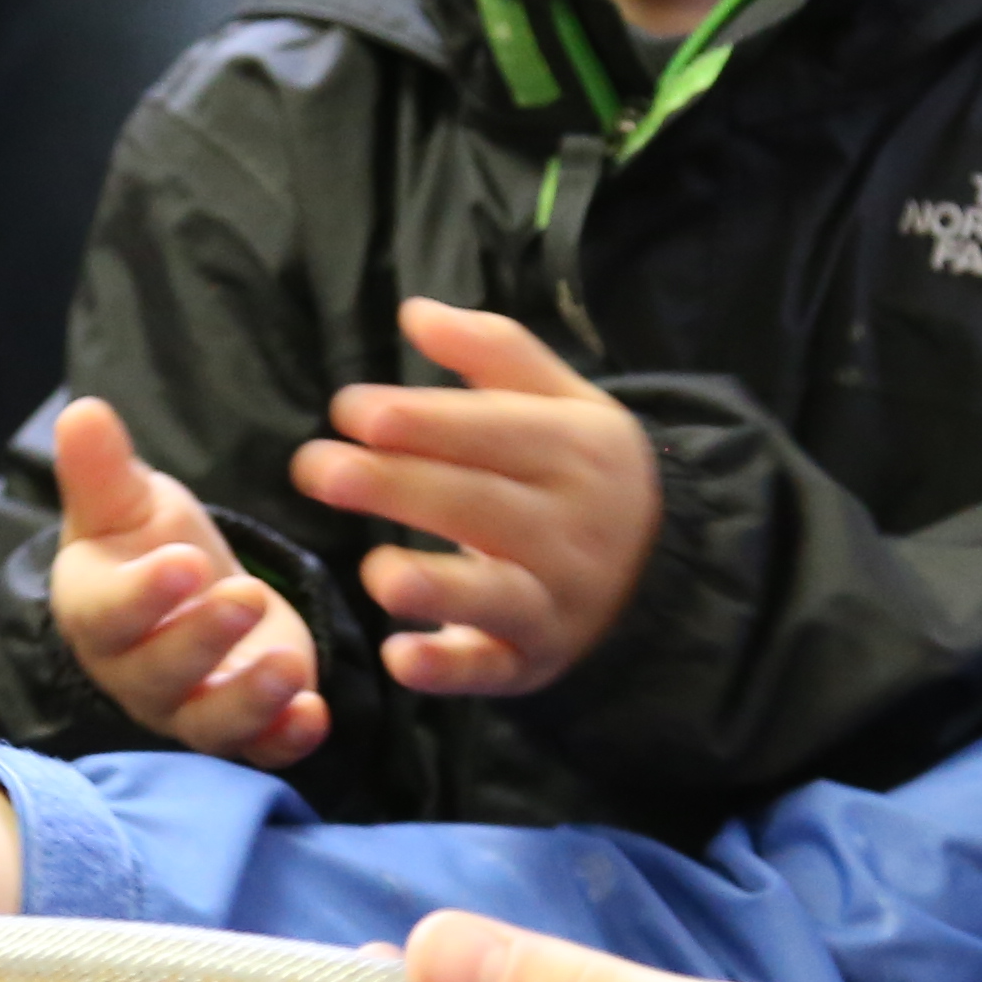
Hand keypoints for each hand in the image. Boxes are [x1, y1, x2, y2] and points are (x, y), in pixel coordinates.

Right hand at [48, 395, 326, 768]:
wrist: (191, 591)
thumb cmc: (146, 543)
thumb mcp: (127, 501)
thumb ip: (103, 468)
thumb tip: (81, 411)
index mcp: (97, 612)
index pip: (108, 614)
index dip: (143, 595)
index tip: (184, 561)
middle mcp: (137, 672)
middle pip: (159, 675)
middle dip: (202, 640)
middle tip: (245, 595)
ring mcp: (190, 707)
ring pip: (210, 724)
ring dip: (250, 700)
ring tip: (289, 664)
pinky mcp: (246, 726)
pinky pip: (260, 749)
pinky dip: (286, 739)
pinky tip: (316, 712)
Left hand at [286, 299, 662, 696]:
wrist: (665, 566)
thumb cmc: (581, 470)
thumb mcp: (563, 401)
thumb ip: (493, 351)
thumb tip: (414, 311)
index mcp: (575, 450)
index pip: (494, 431)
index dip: (422, 421)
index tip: (350, 410)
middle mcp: (570, 527)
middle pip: (479, 505)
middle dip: (397, 487)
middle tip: (316, 468)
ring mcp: (555, 600)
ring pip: (495, 593)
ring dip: (436, 588)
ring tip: (376, 572)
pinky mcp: (532, 660)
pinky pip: (493, 669)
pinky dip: (450, 671)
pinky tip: (401, 660)